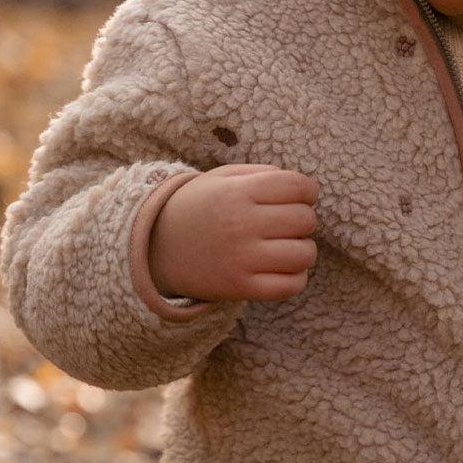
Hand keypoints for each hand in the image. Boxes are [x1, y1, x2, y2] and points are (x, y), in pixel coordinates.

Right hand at [148, 164, 319, 301]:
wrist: (154, 245)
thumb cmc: (201, 206)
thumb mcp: (224, 177)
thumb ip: (265, 174)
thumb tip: (306, 190)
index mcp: (238, 192)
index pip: (299, 186)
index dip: (308, 191)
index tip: (300, 198)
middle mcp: (241, 224)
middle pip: (305, 220)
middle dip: (304, 220)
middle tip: (286, 224)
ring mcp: (241, 258)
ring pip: (304, 254)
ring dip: (303, 250)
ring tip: (286, 247)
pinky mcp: (239, 287)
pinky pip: (290, 286)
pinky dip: (296, 278)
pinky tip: (282, 269)